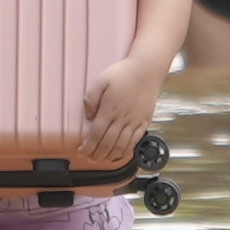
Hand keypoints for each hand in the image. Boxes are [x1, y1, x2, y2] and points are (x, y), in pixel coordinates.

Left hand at [79, 51, 165, 166]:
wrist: (147, 70)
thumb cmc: (124, 73)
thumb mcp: (101, 80)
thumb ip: (91, 98)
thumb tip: (88, 116)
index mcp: (109, 109)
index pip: (96, 134)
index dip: (87, 146)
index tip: (81, 151)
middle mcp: (122, 118)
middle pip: (107, 144)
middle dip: (96, 154)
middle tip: (89, 158)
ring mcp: (135, 122)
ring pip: (121, 146)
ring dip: (110, 156)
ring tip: (102, 159)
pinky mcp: (144, 122)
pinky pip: (135, 141)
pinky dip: (126, 151)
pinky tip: (119, 154)